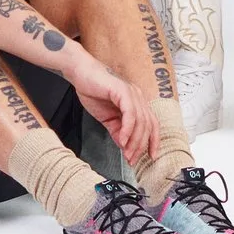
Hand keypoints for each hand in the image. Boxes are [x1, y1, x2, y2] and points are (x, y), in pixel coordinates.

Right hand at [69, 47, 158, 171]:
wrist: (80, 73)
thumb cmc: (93, 92)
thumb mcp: (107, 118)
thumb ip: (117, 131)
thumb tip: (125, 147)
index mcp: (137, 103)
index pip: (152, 124)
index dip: (153, 141)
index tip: (151, 157)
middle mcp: (138, 97)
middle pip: (147, 126)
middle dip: (140, 146)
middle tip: (132, 159)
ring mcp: (132, 93)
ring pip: (140, 121)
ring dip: (134, 141)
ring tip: (126, 153)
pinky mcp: (123, 91)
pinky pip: (130, 113)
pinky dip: (127, 129)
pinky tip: (121, 140)